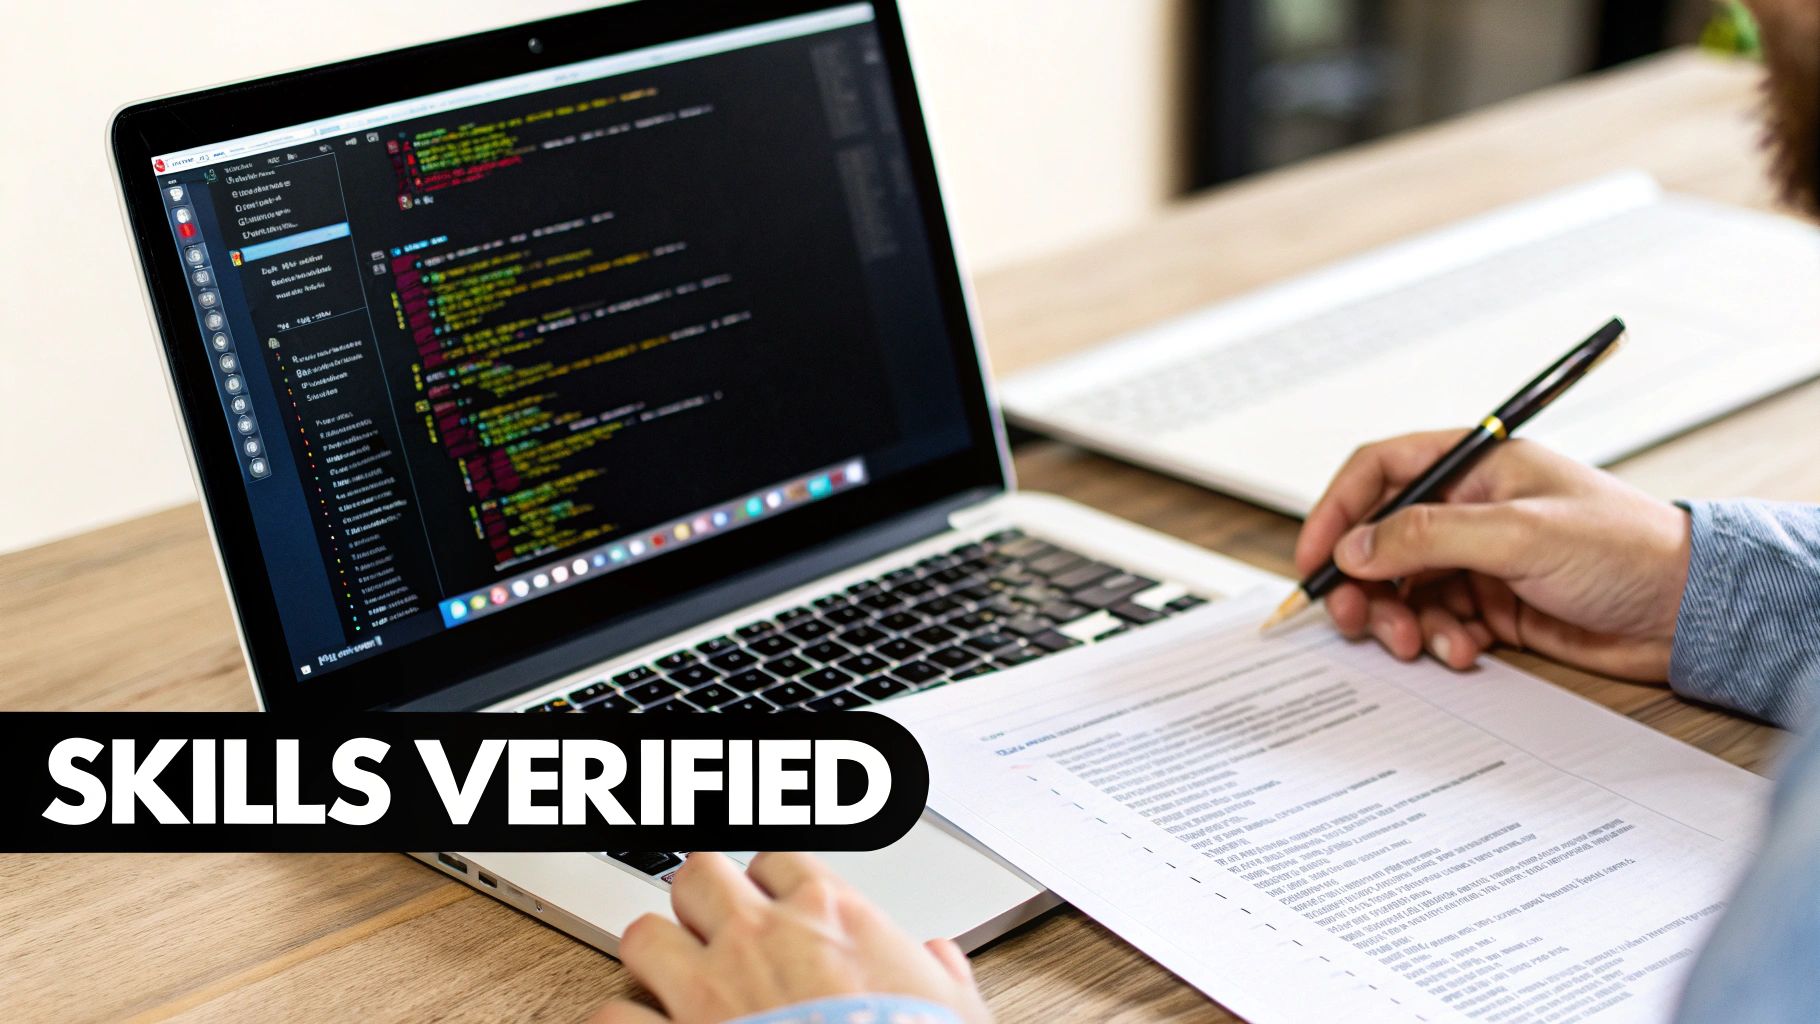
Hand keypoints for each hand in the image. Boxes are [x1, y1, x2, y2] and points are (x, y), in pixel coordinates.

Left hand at [590, 852, 992, 1023]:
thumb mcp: (955, 1011)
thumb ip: (940, 974)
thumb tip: (939, 959)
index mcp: (830, 915)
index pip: (777, 858)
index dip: (771, 883)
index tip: (775, 904)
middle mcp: (760, 936)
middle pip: (700, 874)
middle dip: (702, 902)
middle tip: (713, 930)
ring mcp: (706, 987)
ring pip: (643, 932)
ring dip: (654, 956)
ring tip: (669, 979)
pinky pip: (611, 1013)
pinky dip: (619, 1022)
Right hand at [1294, 432, 1692, 680]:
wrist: (1689, 613)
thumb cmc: (1628, 550)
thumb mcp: (1520, 534)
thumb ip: (1429, 536)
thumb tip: (1355, 548)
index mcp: (1476, 467)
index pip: (1380, 472)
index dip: (1337, 511)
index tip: (1313, 559)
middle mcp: (1471, 510)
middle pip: (1381, 540)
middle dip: (1363, 583)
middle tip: (1354, 618)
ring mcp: (1481, 560)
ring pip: (1404, 588)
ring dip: (1401, 619)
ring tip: (1419, 644)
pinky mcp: (1494, 606)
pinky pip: (1437, 622)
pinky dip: (1438, 640)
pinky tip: (1464, 650)